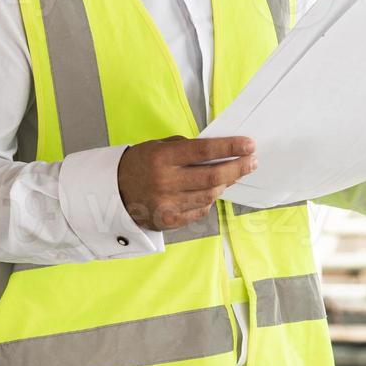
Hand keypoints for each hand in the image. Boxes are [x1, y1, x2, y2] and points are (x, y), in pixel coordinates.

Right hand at [118, 136, 258, 230]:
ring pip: (210, 195)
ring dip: (224, 184)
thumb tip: (221, 151)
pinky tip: (210, 191)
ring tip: (231, 175)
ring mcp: (167, 204)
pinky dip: (209, 200)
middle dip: (238, 168)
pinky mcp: (169, 220)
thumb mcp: (158, 147)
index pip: (204, 151)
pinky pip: (200, 211)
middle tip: (252, 162)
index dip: (230, 148)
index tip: (249, 145)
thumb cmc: (140, 165)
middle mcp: (165, 181)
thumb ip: (187, 148)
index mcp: (162, 158)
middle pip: (213, 176)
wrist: (114, 192)